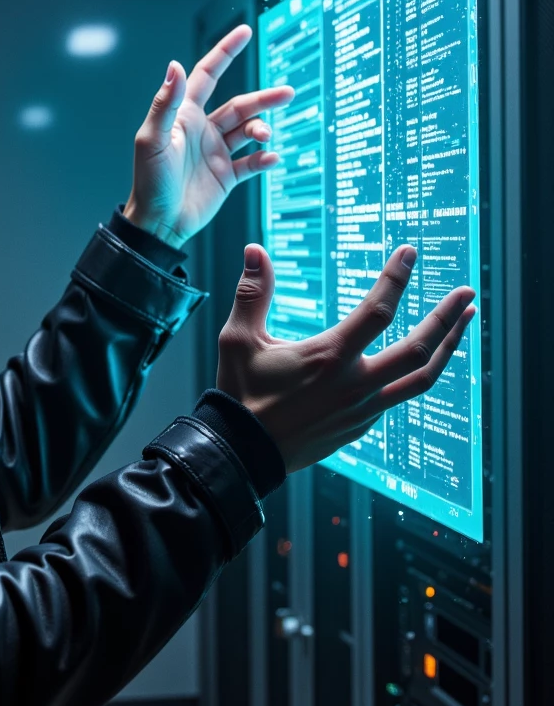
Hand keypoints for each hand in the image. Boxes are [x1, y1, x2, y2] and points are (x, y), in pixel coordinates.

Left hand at [122, 25, 293, 249]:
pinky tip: (272, 158)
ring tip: (266, 137)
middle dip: (264, 98)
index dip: (225, 52)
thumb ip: (166, 104)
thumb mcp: (152, 139)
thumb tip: (175, 65)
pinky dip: (264, 159)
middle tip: (288, 93)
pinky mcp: (226, 176)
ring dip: (262, 129)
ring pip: (248, 131)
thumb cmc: (149, 180)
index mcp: (184, 115)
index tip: (245, 31)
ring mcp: (216, 152)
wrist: (158, 223)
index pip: (208, 75)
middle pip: (240, 105)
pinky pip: (252, 163)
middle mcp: (203, 130)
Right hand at [216, 244, 476, 474]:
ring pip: (422, 379)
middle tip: (466, 291)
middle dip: (447, 318)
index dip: (396, 278)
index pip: (378, 312)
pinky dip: (415, 373)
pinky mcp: (361, 426)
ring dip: (448, 347)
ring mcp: (363, 410)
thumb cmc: (241, 395)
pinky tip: (416, 359)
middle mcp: (355, 385)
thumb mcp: (238, 339)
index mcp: (330, 359)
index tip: (410, 253)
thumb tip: (255, 250)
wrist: (242, 454)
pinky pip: (398, 397)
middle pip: (419, 350)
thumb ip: (253, 293)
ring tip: (463, 323)